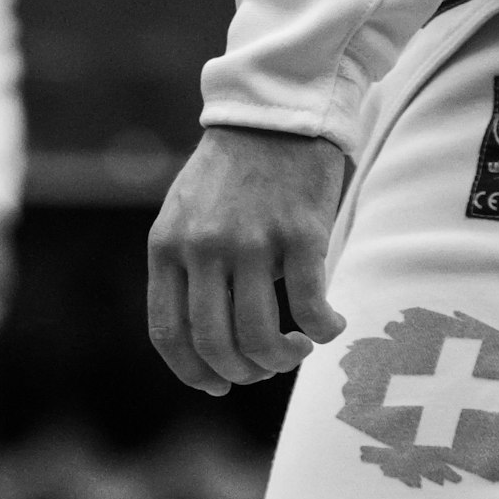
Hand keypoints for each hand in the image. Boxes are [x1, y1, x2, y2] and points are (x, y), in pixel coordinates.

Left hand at [148, 125, 346, 394]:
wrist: (276, 112)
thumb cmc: (233, 174)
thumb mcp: (185, 218)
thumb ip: (186, 272)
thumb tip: (208, 347)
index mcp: (167, 247)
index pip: (168, 334)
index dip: (192, 373)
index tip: (218, 386)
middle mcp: (203, 248)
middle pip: (215, 344)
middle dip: (242, 373)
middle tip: (264, 368)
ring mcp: (250, 241)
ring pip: (259, 336)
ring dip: (282, 359)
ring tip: (297, 349)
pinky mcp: (299, 234)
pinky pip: (310, 308)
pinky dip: (323, 330)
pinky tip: (330, 325)